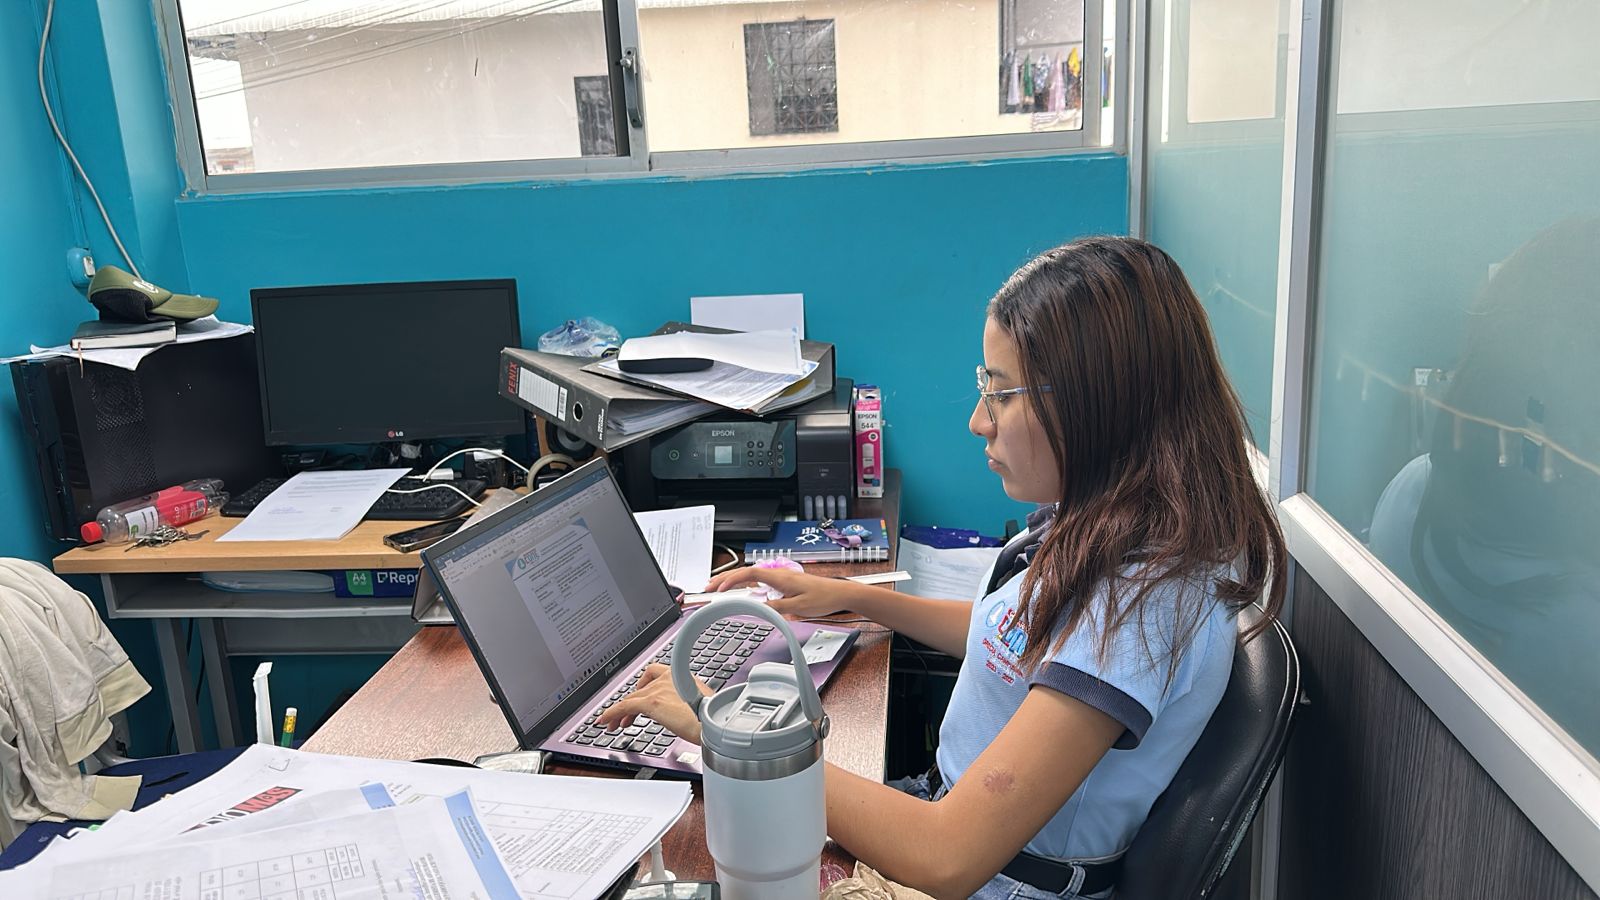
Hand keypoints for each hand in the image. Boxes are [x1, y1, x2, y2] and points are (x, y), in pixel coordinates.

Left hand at [595, 664, 708, 744]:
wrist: (712, 724)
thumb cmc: (711, 719)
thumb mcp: (700, 705)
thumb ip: (689, 702)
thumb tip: (685, 712)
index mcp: (682, 675)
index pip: (655, 673)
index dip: (644, 684)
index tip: (641, 692)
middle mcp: (669, 678)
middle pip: (641, 688)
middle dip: (631, 703)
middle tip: (627, 716)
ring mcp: (659, 689)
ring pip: (631, 697)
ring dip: (620, 711)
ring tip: (615, 723)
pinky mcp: (651, 702)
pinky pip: (623, 706)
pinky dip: (610, 713)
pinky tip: (605, 721)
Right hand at [705, 566, 856, 618]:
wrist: (840, 593)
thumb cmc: (823, 598)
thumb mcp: (798, 607)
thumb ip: (776, 608)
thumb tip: (756, 608)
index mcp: (780, 577)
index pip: (749, 574)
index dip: (730, 579)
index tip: (717, 587)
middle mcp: (778, 574)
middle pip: (746, 573)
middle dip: (726, 579)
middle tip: (709, 588)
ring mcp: (781, 577)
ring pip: (752, 576)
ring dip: (735, 581)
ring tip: (720, 589)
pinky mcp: (785, 582)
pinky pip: (761, 581)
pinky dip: (747, 584)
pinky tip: (743, 591)